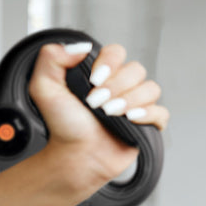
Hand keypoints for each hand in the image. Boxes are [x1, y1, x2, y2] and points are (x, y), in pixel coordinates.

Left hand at [29, 41, 168, 184]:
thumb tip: (78, 47)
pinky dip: (149, 115)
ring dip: (130, 101)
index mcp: (101, 75)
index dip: (109, 63)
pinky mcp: (146, 125)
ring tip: (109, 115)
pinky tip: (130, 120)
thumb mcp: (44, 90)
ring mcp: (135, 105)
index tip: (93, 80)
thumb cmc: (62, 128)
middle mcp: (120, 87)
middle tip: (97, 104)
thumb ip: (50, 60)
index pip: (117, 52)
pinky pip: (161, 112)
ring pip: (151, 88)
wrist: (72, 158)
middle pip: (136, 69)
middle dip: (116, 86)